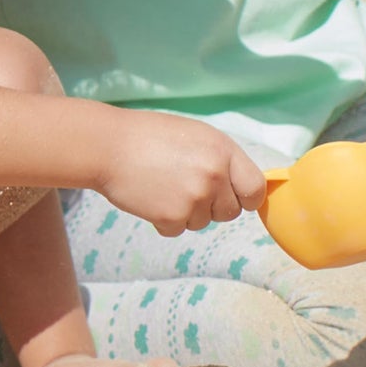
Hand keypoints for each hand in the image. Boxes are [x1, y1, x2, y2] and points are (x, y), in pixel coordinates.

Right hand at [95, 111, 267, 236]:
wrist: (110, 146)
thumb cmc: (152, 136)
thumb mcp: (196, 136)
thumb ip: (221, 159)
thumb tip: (243, 186)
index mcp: (224, 150)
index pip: (255, 189)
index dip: (246, 197)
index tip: (235, 197)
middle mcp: (215, 175)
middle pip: (230, 212)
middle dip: (213, 206)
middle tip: (187, 186)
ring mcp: (195, 198)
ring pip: (203, 222)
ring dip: (187, 211)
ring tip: (164, 185)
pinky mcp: (173, 217)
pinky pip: (179, 230)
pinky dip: (165, 220)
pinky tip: (152, 196)